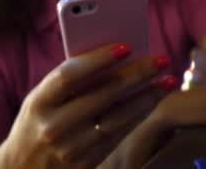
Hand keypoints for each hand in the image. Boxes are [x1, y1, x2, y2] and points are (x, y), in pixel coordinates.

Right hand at [0, 44, 175, 168]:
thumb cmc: (38, 122)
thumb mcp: (41, 100)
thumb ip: (70, 81)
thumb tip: (115, 55)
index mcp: (37, 103)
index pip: (69, 76)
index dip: (98, 60)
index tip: (126, 46)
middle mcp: (53, 127)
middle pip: (102, 95)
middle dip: (136, 75)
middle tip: (162, 59)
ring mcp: (71, 148)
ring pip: (118, 118)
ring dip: (147, 97)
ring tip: (168, 81)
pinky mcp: (86, 163)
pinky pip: (119, 135)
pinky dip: (139, 115)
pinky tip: (154, 100)